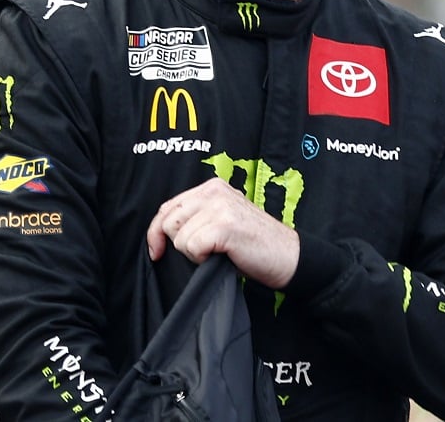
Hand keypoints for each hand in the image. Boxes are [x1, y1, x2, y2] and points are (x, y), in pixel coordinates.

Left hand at [145, 178, 298, 288]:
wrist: (288, 257)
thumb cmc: (254, 244)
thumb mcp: (222, 220)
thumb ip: (197, 216)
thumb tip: (161, 230)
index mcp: (212, 187)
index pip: (168, 207)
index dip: (156, 232)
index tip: (156, 251)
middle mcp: (215, 191)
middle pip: (169, 222)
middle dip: (179, 244)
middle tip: (204, 252)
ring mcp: (220, 207)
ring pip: (179, 238)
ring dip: (194, 253)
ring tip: (218, 251)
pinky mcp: (225, 226)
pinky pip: (192, 248)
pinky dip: (202, 259)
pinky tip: (222, 255)